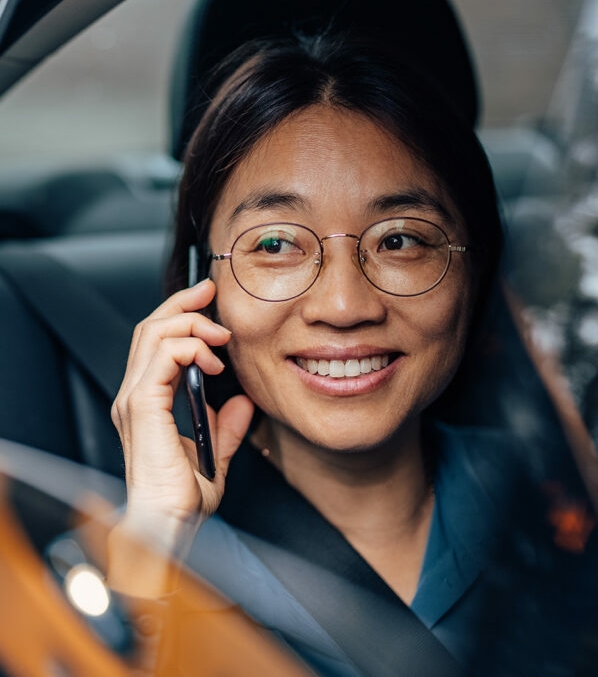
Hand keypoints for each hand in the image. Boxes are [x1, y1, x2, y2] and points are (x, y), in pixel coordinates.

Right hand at [110, 279, 253, 558]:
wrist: (168, 529)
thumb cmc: (181, 503)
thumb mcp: (213, 457)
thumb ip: (226, 428)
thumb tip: (241, 403)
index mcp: (146, 404)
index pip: (156, 343)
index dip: (181, 317)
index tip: (210, 303)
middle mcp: (134, 396)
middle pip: (150, 329)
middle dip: (183, 304)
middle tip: (210, 291)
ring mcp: (134, 400)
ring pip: (154, 334)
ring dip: (191, 324)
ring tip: (220, 335)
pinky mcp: (142, 407)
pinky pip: (162, 358)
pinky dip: (189, 348)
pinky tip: (214, 361)